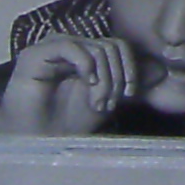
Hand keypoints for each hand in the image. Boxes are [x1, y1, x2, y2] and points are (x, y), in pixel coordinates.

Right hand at [0, 34, 125, 136]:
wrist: (38, 138)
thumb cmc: (68, 122)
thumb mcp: (104, 101)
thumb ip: (119, 83)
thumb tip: (149, 71)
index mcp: (87, 56)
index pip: (117, 46)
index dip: (128, 67)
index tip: (129, 94)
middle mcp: (72, 48)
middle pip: (109, 47)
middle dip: (115, 78)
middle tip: (106, 105)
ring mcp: (54, 49)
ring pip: (95, 48)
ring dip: (103, 78)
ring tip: (96, 103)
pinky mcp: (36, 54)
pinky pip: (70, 46)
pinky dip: (85, 64)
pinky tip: (86, 82)